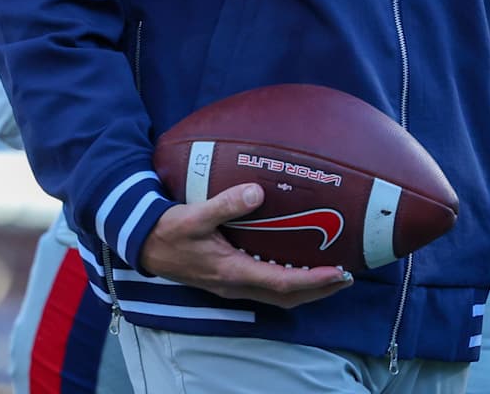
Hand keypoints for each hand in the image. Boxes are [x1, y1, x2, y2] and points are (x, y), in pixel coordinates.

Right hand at [138, 183, 352, 307]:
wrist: (143, 245)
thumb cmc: (169, 230)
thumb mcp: (195, 215)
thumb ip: (226, 204)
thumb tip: (258, 191)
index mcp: (232, 271)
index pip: (283, 283)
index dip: (314, 281)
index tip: (339, 273)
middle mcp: (236, 284)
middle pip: (287, 297)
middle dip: (319, 291)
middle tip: (347, 278)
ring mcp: (232, 286)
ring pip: (278, 296)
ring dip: (307, 290)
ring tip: (331, 277)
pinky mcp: (228, 280)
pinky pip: (266, 287)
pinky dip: (288, 283)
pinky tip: (297, 267)